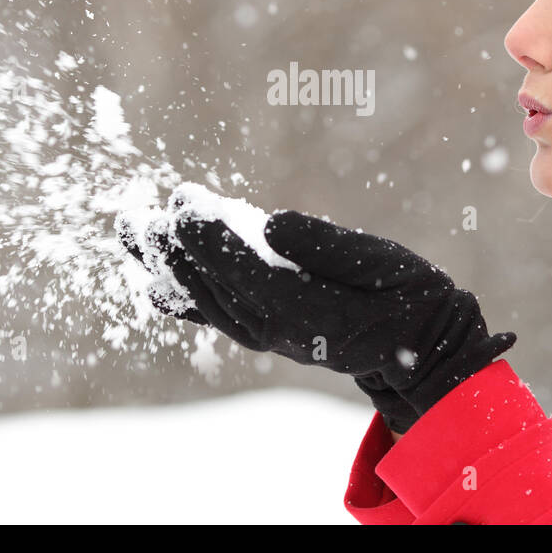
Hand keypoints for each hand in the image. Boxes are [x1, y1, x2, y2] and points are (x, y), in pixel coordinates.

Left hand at [174, 209, 515, 432]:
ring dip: (169, 266)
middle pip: (215, 287)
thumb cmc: (407, 294)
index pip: (247, 272)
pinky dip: (182, 294)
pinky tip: (155, 276)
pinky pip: (214, 313)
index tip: (182, 204)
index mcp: (309, 312)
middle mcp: (278, 330)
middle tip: (140, 217)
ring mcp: (267, 334)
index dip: (211, 239)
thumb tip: (271, 223)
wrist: (417, 348)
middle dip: (175, 250)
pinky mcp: (264, 330)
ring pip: (206, 299)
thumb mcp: (382, 264)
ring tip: (134, 232)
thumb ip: (326, 247)